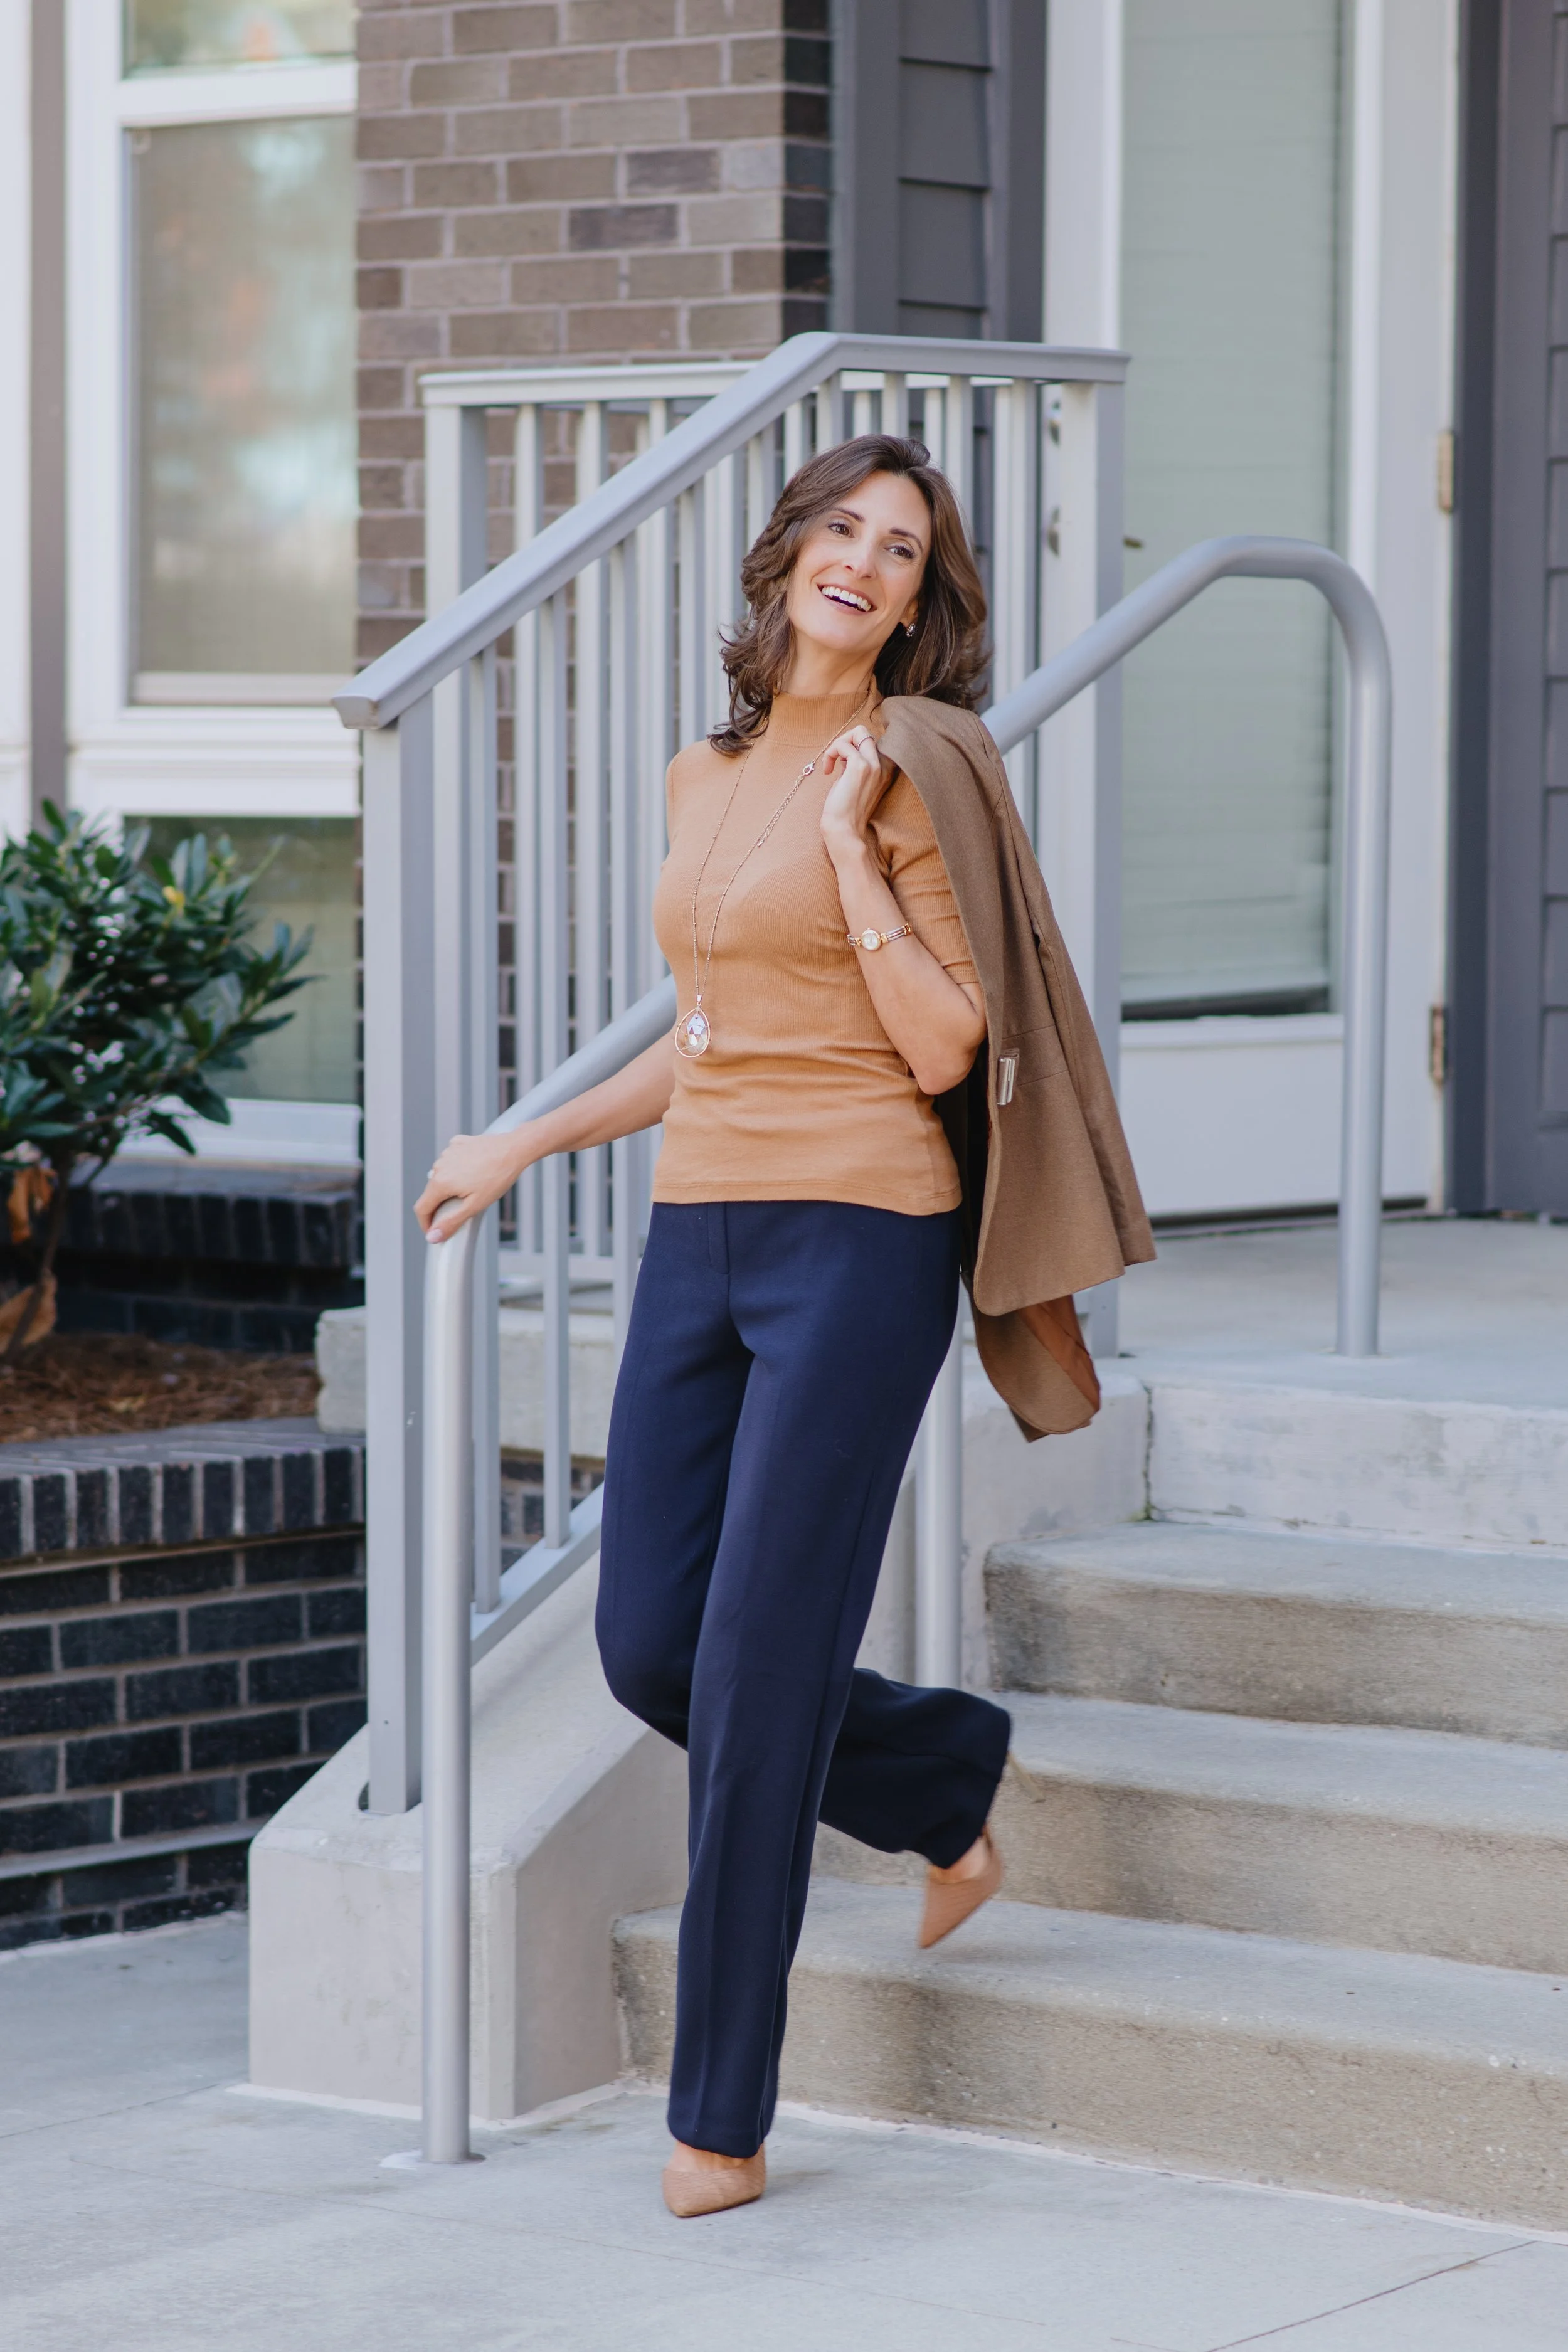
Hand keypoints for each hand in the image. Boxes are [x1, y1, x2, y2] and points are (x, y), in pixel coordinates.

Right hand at [415, 1130, 528, 1240]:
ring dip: (450, 1186)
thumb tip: (433, 1237)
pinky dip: (457, 1169)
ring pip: (441, 1176)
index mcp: (440, 1183)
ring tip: (472, 1189)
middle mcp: (439, 1166)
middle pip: (431, 1192)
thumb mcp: (474, 1206)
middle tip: (461, 1211)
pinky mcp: (456, 1144)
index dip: (426, 1224)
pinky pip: (451, 1161)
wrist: (514, 1150)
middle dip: (441, 1205)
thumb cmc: (497, 1177)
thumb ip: (451, 1222)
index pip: (422, 1208)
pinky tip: (474, 1171)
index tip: (434, 1231)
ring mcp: (447, 1153)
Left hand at [818, 724, 890, 862]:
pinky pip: (843, 745)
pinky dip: (831, 753)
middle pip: (865, 732)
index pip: (870, 742)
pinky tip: (827, 771)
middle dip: (844, 740)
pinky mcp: (860, 767)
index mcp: (884, 771)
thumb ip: (855, 766)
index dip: (851, 747)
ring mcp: (874, 765)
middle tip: (834, 759)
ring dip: (837, 745)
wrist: (844, 830)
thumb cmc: (845, 811)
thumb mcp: (853, 784)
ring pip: (858, 732)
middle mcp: (883, 766)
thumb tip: (844, 751)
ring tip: (829, 765)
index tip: (840, 764)